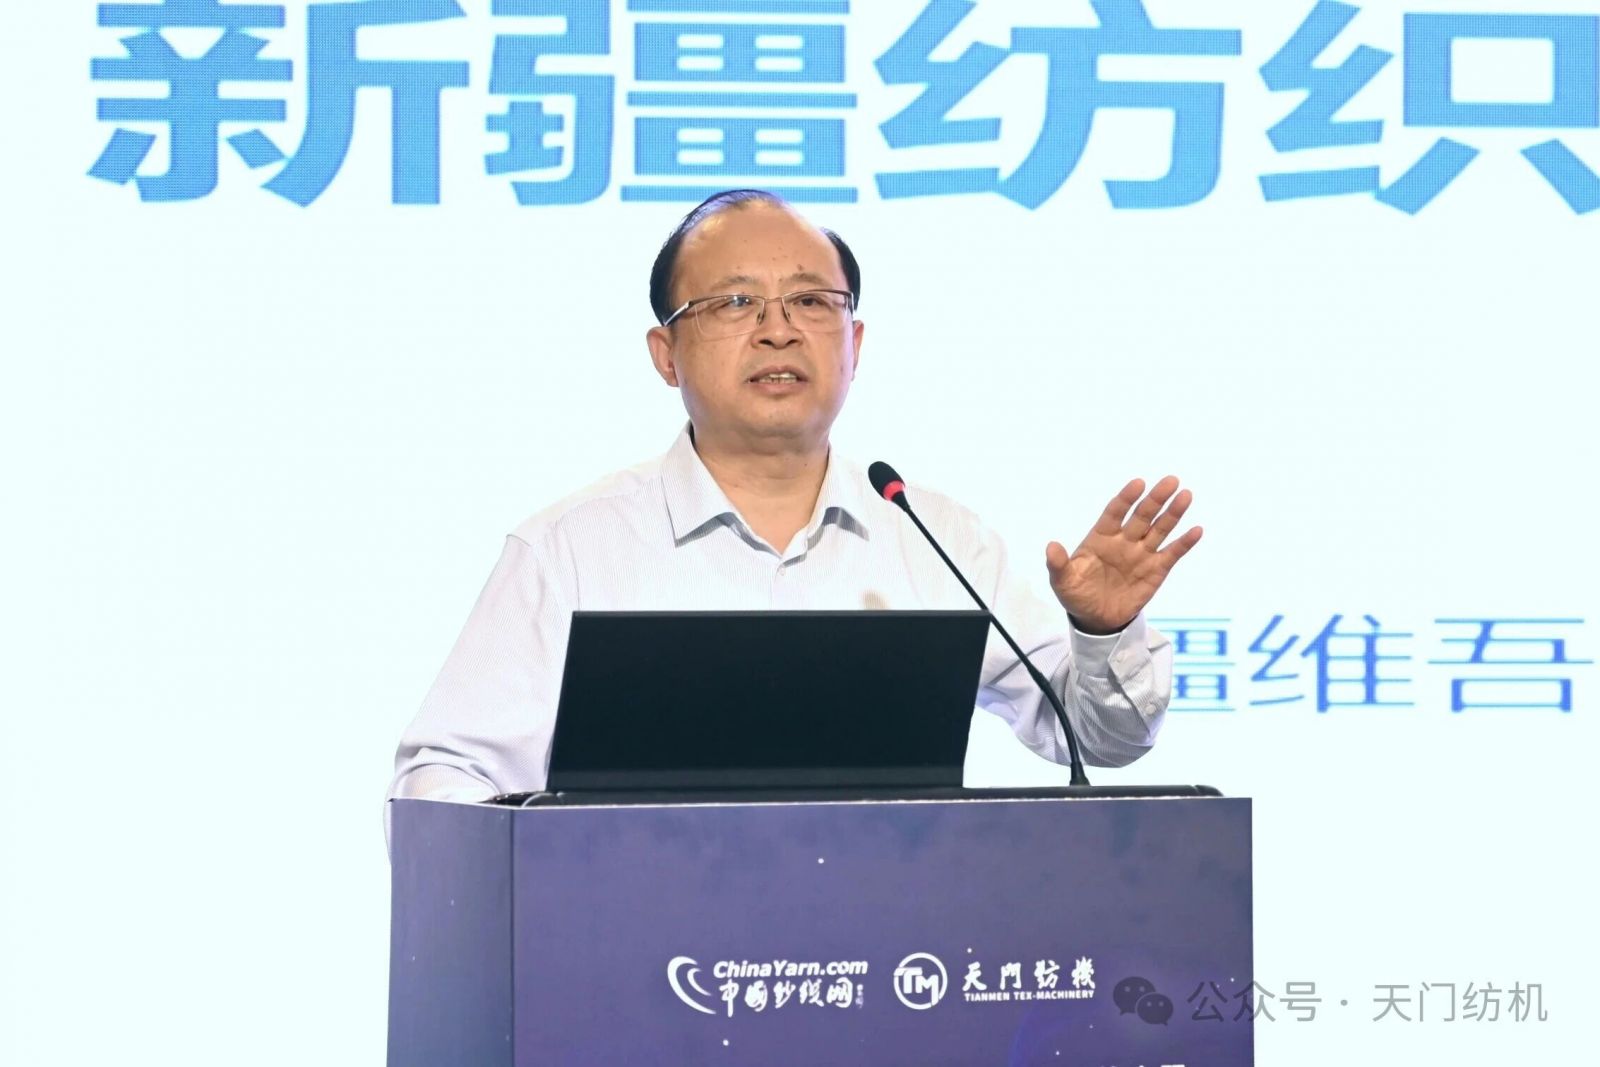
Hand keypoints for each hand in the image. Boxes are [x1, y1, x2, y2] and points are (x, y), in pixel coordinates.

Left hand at [1046, 476, 1201, 633]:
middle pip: (1142, 515)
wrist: (1095, 619)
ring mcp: (1141, 554)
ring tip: (1186, 495)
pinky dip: (1184, 543)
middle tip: (1171, 481)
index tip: (1138, 483)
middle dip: (1156, 499)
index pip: (1115, 512)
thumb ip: (1057, 564)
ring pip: (1160, 529)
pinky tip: (1196, 530)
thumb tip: (1050, 546)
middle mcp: (1124, 541)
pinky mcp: (1156, 570)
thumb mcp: (1062, 582)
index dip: (1126, 498)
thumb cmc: (1076, 595)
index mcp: (1101, 537)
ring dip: (1173, 513)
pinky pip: (1172, 553)